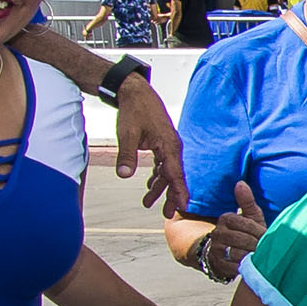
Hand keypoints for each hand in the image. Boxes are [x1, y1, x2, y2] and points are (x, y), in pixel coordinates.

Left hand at [112, 76, 186, 215]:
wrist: (135, 91)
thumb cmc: (133, 110)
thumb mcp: (127, 134)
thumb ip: (127, 156)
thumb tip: (124, 175)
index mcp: (168, 145)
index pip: (175, 174)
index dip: (179, 192)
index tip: (183, 207)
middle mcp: (172, 146)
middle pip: (174, 176)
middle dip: (170, 195)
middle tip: (167, 214)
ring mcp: (168, 144)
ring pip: (167, 171)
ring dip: (159, 187)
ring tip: (148, 202)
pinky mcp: (161, 142)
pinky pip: (163, 163)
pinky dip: (157, 175)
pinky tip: (150, 184)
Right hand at [208, 183, 269, 275]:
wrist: (228, 252)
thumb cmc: (245, 232)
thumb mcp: (248, 216)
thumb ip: (246, 201)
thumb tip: (240, 183)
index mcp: (225, 219)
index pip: (246, 224)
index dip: (259, 232)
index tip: (267, 236)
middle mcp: (218, 234)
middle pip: (243, 240)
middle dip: (257, 245)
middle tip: (267, 249)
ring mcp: (216, 250)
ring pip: (238, 254)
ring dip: (252, 257)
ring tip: (261, 257)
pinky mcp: (217, 265)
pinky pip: (234, 267)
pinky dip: (245, 267)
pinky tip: (252, 266)